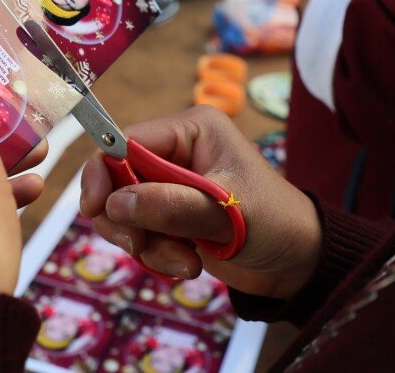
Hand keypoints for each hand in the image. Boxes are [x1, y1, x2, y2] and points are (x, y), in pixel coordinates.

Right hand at [80, 106, 321, 299]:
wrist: (298, 263)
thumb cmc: (275, 223)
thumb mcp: (225, 212)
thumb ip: (171, 206)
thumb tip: (115, 202)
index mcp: (191, 130)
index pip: (125, 141)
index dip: (103, 173)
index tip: (97, 209)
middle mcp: (176, 152)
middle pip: (115, 178)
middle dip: (127, 220)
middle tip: (141, 248)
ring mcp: (172, 186)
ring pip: (124, 212)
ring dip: (146, 244)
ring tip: (183, 262)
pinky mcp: (171, 216)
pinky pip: (139, 233)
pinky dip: (155, 254)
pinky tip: (186, 264)